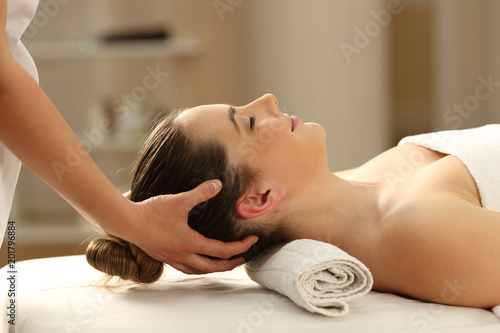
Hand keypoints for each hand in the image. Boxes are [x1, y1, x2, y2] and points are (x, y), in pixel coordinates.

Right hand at [122, 180, 257, 273]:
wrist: (127, 223)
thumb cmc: (151, 212)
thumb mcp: (179, 200)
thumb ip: (200, 193)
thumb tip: (218, 184)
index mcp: (191, 243)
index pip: (223, 251)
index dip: (240, 247)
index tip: (252, 240)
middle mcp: (184, 255)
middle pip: (214, 267)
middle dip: (232, 263)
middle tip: (243, 257)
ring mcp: (173, 258)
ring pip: (199, 271)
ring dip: (214, 268)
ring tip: (223, 262)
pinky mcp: (164, 257)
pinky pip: (186, 269)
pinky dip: (197, 268)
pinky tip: (197, 261)